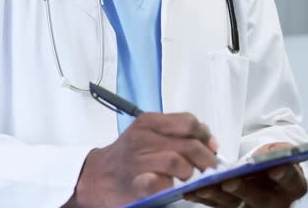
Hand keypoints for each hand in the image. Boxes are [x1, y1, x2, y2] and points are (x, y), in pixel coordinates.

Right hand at [65, 113, 218, 207]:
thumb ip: (175, 133)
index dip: (205, 136)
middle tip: (209, 168)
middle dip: (206, 159)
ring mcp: (137, 161)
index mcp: (147, 122)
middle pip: (188, 144)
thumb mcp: (147, 134)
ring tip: (189, 178)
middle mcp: (141, 138)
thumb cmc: (127, 156)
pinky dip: (170, 185)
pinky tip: (172, 186)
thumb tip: (210, 143)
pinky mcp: (135, 183)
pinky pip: (159, 182)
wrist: (97, 176)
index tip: (210, 146)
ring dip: (190, 173)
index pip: (188, 122)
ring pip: (176, 162)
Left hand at [185, 143, 307, 207]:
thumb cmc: (269, 157)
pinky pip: (216, 205)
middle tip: (229, 182)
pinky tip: (190, 192)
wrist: (261, 169)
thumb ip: (274, 151)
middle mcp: (274, 200)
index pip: (291, 182)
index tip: (274, 170)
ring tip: (202, 187)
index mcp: (291, 184)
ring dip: (216, 195)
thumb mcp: (276, 151)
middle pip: (259, 198)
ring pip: (234, 204)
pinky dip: (202, 198)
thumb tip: (268, 152)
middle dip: (243, 190)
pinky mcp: (231, 206)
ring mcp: (252, 206)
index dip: (284, 176)